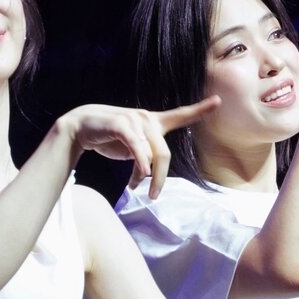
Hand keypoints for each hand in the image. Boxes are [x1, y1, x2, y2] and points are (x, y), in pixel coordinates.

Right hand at [58, 96, 219, 197]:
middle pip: (164, 154)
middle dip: (160, 179)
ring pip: (150, 156)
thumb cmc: (108, 139)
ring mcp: (135, 120)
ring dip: (141, 176)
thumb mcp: (130, 152)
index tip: (218, 101)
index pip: (180, 115)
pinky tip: (140, 176)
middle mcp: (147, 119)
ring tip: (133, 186)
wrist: (80, 128)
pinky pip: (137, 149)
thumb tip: (146, 175)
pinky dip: (140, 164)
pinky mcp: (122, 125)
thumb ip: (143, 160)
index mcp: (153, 122)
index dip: (200, 109)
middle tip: (154, 197)